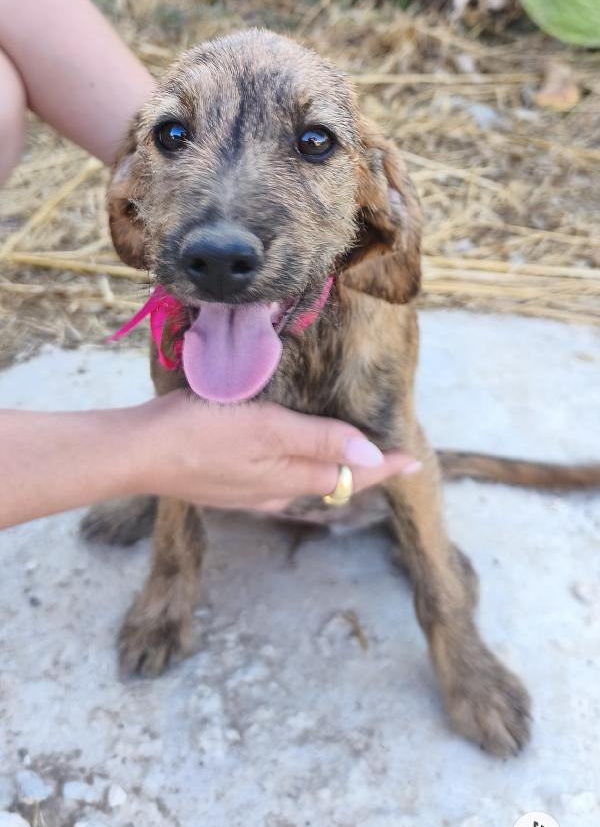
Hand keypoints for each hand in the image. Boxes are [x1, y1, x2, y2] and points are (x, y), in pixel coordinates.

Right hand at [137, 391, 420, 510]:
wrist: (139, 453)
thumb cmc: (203, 433)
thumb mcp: (268, 430)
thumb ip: (320, 442)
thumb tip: (373, 455)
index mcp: (292, 478)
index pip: (352, 475)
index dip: (385, 466)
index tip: (414, 460)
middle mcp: (277, 492)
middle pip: (332, 482)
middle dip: (362, 470)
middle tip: (387, 454)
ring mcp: (251, 492)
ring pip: (305, 483)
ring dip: (331, 469)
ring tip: (349, 453)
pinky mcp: (228, 483)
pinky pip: (278, 479)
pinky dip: (299, 468)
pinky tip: (292, 457)